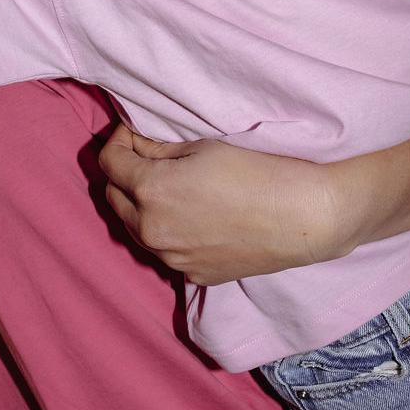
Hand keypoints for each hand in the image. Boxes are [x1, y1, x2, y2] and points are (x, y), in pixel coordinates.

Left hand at [100, 126, 344, 284]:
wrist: (301, 218)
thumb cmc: (255, 172)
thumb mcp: (201, 148)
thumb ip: (158, 148)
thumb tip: (135, 145)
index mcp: (150, 191)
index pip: (108, 162)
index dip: (118, 141)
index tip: (133, 133)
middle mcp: (151, 230)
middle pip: (113, 197)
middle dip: (124, 174)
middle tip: (147, 157)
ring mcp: (171, 259)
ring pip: (134, 228)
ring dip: (140, 206)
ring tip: (169, 188)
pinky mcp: (193, 276)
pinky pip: (165, 251)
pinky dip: (167, 232)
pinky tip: (192, 217)